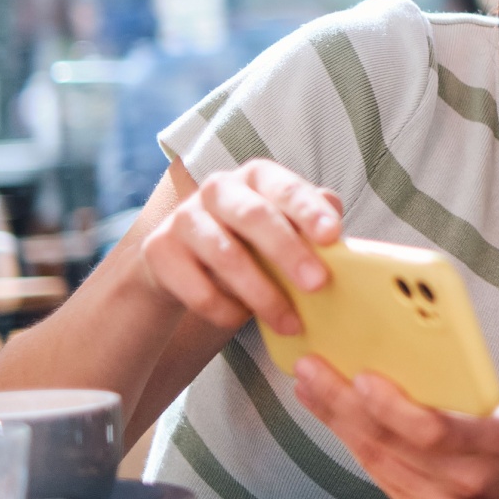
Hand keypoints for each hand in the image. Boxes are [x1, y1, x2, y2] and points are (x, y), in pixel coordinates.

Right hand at [138, 159, 341, 334]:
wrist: (183, 261)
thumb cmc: (251, 241)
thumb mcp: (284, 226)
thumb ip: (311, 224)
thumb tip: (339, 234)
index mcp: (257, 176)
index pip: (286, 187)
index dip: (309, 210)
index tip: (333, 235)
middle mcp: (219, 188)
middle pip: (254, 216)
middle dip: (289, 252)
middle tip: (317, 284)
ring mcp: (184, 218)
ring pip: (226, 256)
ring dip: (262, 294)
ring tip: (290, 323)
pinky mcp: (159, 251)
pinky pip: (197, 288)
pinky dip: (225, 310)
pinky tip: (243, 320)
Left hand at [292, 356, 498, 498]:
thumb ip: (459, 399)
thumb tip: (405, 357)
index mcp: (494, 446)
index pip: (432, 429)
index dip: (392, 405)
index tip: (362, 375)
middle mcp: (462, 481)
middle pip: (387, 441)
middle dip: (340, 401)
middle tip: (311, 367)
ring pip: (373, 456)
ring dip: (335, 418)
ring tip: (311, 384)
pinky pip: (377, 470)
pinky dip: (351, 438)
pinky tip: (334, 415)